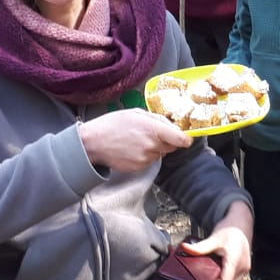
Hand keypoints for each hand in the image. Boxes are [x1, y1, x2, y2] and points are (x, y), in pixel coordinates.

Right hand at [78, 109, 192, 172]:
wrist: (93, 143)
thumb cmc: (112, 124)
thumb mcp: (136, 113)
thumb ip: (156, 119)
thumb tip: (170, 125)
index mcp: (154, 130)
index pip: (181, 139)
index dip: (186, 139)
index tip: (185, 137)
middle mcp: (152, 146)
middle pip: (172, 147)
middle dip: (166, 141)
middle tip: (152, 133)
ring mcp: (146, 158)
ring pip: (160, 154)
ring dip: (155, 148)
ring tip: (138, 140)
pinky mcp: (139, 167)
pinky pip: (149, 161)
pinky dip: (145, 155)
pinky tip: (132, 148)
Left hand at [185, 201, 254, 279]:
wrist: (241, 224)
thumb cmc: (229, 230)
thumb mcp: (213, 239)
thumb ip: (199, 247)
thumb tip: (184, 248)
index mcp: (235, 261)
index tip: (202, 279)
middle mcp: (242, 267)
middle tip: (203, 275)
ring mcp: (244, 269)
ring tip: (210, 271)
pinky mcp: (243, 269)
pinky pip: (233, 278)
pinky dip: (224, 276)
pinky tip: (217, 268)